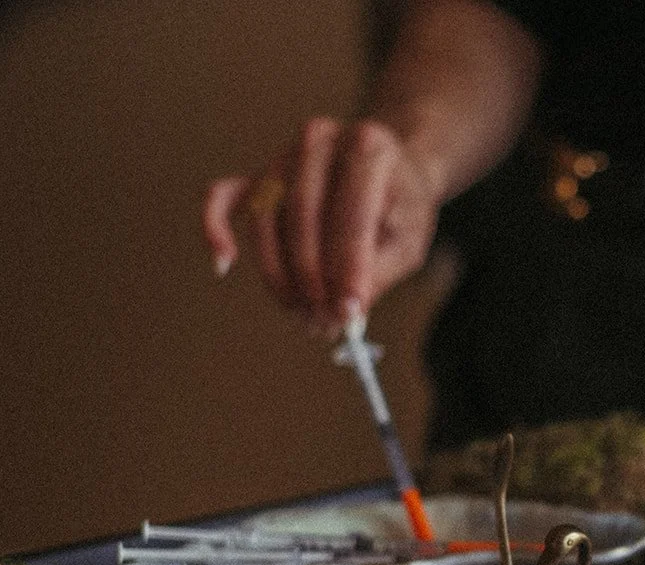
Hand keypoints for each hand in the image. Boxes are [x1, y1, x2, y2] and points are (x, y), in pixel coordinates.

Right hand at [202, 116, 442, 329]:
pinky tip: (223, 264)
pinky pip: (222, 197)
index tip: (349, 310)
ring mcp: (283, 155)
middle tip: (323, 322)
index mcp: (369, 147)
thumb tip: (343, 313)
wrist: (390, 170)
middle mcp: (320, 141)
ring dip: (279, 274)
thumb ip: (378, 274)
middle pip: (302, 215)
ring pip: (265, 218)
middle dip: (312, 278)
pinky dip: (215, 228)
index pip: (351, 212)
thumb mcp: (409, 241)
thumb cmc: (401, 208)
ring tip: (303, 315)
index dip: (348, 267)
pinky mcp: (257, 175)